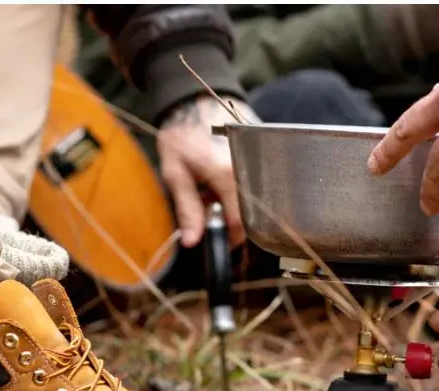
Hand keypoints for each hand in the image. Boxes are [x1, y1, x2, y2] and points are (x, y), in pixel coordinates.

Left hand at [156, 95, 257, 247]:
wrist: (194, 99)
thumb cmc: (181, 134)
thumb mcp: (175, 174)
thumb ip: (187, 209)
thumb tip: (192, 242)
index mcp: (227, 174)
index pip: (240, 221)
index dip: (232, 237)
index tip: (222, 241)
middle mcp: (250, 167)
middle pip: (252, 210)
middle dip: (233, 219)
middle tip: (211, 210)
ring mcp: (260, 157)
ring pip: (256, 196)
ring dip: (236, 202)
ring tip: (213, 191)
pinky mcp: (263, 150)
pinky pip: (259, 179)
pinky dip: (242, 186)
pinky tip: (223, 177)